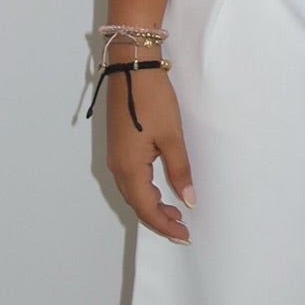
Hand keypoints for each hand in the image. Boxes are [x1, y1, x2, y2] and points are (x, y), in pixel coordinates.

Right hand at [104, 61, 194, 242]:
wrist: (132, 68)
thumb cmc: (152, 100)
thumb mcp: (172, 137)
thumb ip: (179, 171)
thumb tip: (189, 200)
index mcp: (129, 167)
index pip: (146, 207)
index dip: (165, 225)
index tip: (184, 236)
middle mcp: (117, 166)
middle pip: (136, 203)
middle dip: (158, 219)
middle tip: (182, 229)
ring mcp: (115, 156)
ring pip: (132, 192)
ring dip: (151, 205)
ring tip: (174, 212)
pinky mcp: (118, 147)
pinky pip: (130, 179)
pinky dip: (144, 191)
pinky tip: (160, 189)